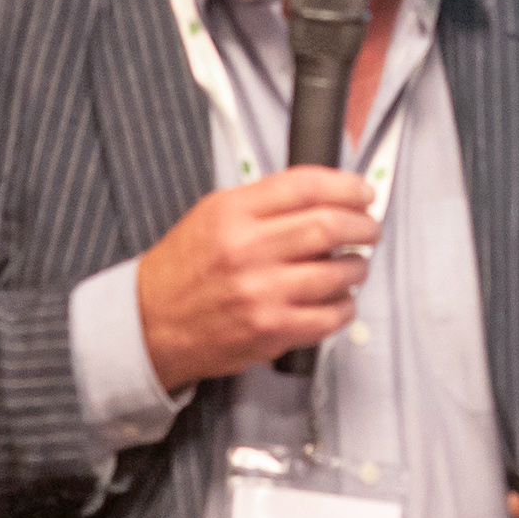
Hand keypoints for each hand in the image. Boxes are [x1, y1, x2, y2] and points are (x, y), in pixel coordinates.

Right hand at [134, 168, 379, 390]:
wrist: (149, 324)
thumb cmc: (184, 270)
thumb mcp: (212, 215)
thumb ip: (265, 202)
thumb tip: (326, 195)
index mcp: (233, 213)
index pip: (306, 186)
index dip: (347, 186)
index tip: (362, 193)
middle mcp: (247, 250)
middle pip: (330, 225)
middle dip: (363, 226)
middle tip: (369, 229)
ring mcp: (261, 293)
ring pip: (338, 272)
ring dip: (358, 267)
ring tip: (354, 265)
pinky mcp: (271, 331)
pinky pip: (330, 316)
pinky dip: (345, 306)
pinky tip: (339, 300)